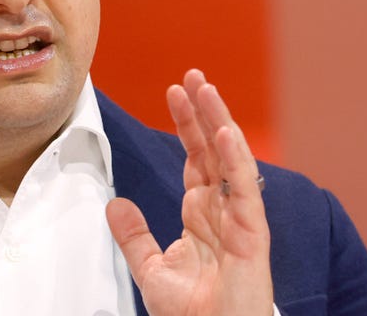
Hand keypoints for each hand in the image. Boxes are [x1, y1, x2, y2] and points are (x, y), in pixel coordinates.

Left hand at [106, 69, 273, 315]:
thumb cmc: (192, 313)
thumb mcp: (151, 268)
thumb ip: (135, 235)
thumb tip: (115, 203)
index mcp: (202, 213)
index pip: (195, 157)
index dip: (186, 124)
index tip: (173, 92)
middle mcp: (223, 208)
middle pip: (214, 148)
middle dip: (204, 111)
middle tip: (193, 74)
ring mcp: (240, 217)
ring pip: (231, 158)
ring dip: (219, 121)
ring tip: (206, 89)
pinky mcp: (252, 232)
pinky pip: (245, 188)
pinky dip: (235, 158)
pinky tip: (223, 131)